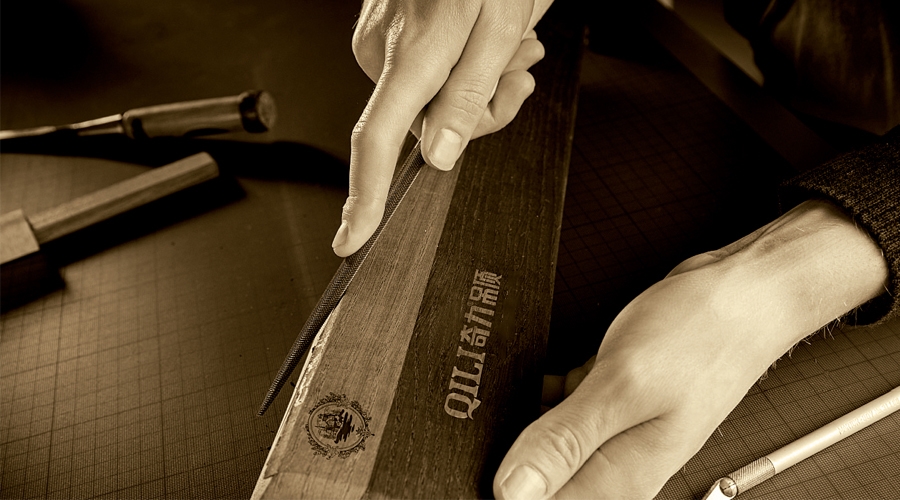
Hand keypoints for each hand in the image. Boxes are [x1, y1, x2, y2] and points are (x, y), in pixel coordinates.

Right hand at [332, 0, 552, 256]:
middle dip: (484, 112)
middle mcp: (384, 51)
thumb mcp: (502, 25)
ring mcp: (381, 42)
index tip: (352, 240)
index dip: (365, 197)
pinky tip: (490, 39)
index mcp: (412, 54)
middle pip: (428, 126)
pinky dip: (466, 67)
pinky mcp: (388, 34)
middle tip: (519, 73)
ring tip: (513, 45)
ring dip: (484, 84)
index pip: (378, 141)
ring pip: (436, 102)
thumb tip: (440, 156)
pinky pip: (429, 77)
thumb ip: (470, 95)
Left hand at [494, 200, 888, 498]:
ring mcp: (614, 435)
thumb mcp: (625, 384)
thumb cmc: (701, 336)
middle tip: (497, 410)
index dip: (505, 482)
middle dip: (512, 450)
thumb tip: (514, 490)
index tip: (477, 451)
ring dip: (527, 422)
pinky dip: (545, 398)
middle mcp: (616, 465)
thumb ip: (565, 440)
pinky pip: (560, 416)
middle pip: (539, 481)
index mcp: (620, 477)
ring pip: (546, 447)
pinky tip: (547, 377)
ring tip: (523, 388)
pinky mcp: (611, 407)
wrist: (745, 296)